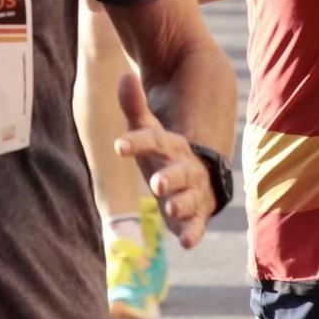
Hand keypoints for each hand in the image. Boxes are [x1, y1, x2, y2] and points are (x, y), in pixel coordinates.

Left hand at [112, 73, 213, 248]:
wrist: (201, 171)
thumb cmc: (165, 151)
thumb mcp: (148, 128)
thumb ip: (134, 106)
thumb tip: (125, 74)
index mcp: (171, 144)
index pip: (152, 140)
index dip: (135, 143)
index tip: (117, 147)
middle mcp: (185, 167)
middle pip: (177, 171)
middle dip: (168, 176)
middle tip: (156, 183)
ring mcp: (192, 190)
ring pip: (189, 197)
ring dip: (181, 203)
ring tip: (171, 209)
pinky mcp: (196, 213)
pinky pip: (197, 223)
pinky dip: (193, 232)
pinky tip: (187, 244)